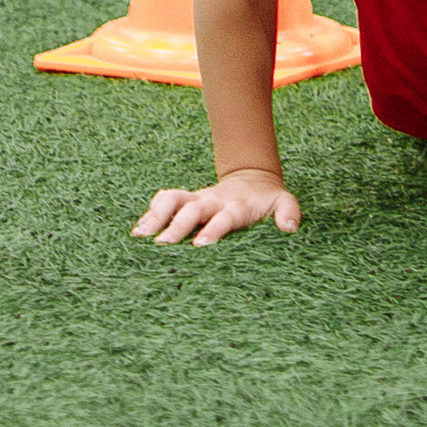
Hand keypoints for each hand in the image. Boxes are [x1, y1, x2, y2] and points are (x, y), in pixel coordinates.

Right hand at [133, 167, 299, 246]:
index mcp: (236, 206)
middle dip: (175, 225)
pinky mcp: (185, 201)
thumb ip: (288, 213)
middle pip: (190, 209)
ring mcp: (196, 199)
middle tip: (161, 244)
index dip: (212, 230)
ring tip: (140, 236)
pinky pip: (164, 201)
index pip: (223, 218)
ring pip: (171, 200)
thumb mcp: (285, 202)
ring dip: (155, 216)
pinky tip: (137, 233)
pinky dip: (150, 214)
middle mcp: (212, 201)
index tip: (199, 245)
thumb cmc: (268, 200)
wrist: (253, 180)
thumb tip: (289, 228)